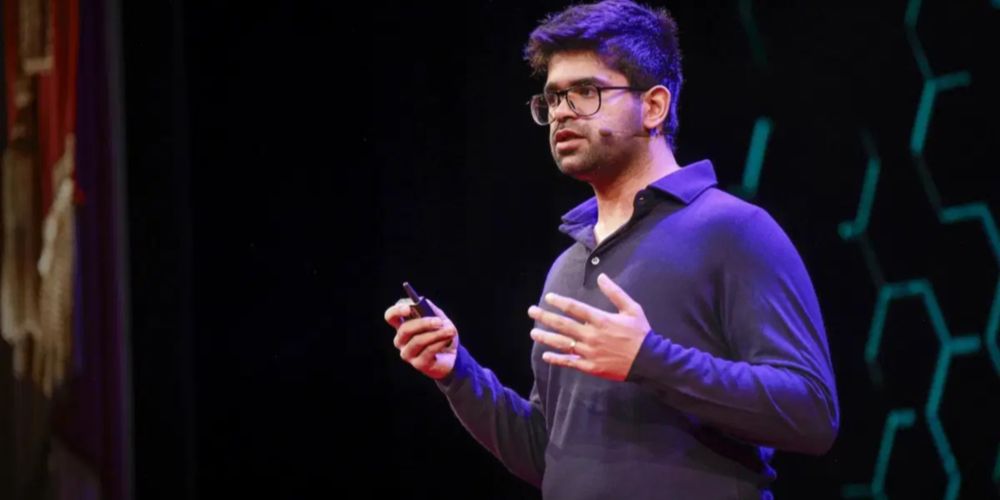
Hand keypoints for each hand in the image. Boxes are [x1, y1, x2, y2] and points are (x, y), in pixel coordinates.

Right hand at [384, 298, 458, 379]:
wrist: (453, 356)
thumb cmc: (441, 334)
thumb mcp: (439, 318)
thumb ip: (431, 309)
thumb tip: (422, 301)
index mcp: (402, 325)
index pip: (390, 316)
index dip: (396, 311)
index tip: (408, 308)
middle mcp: (401, 340)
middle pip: (404, 329)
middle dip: (423, 323)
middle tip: (439, 321)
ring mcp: (408, 354)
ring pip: (418, 341)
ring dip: (436, 334)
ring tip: (451, 330)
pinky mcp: (418, 364)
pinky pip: (428, 351)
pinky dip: (440, 343)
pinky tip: (448, 339)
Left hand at [527, 273, 649, 380]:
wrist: (649, 361)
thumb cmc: (640, 333)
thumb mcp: (632, 308)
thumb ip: (615, 292)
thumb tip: (601, 276)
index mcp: (601, 320)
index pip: (574, 308)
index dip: (559, 302)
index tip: (548, 297)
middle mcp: (592, 335)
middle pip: (563, 324)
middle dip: (545, 317)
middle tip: (531, 311)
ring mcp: (590, 352)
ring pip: (562, 343)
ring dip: (546, 337)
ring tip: (533, 333)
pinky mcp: (591, 366)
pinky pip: (570, 362)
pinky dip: (557, 359)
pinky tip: (546, 355)